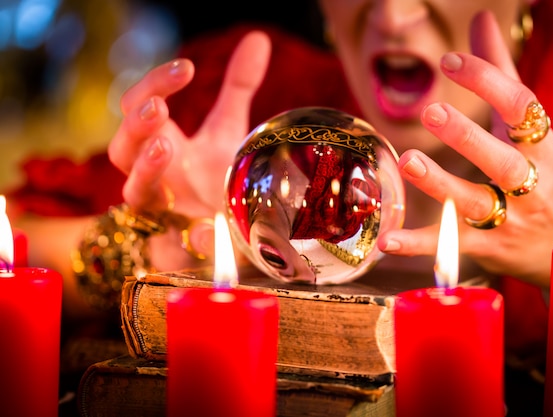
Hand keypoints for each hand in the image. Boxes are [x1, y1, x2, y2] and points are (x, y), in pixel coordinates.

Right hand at [107, 31, 270, 268]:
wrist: (216, 234)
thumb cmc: (212, 177)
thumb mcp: (227, 131)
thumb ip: (237, 88)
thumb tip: (258, 40)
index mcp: (161, 144)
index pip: (139, 107)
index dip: (155, 85)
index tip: (187, 68)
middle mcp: (153, 177)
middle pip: (121, 149)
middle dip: (136, 127)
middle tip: (159, 109)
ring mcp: (163, 214)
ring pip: (133, 192)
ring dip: (145, 170)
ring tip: (167, 147)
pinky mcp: (178, 249)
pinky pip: (173, 243)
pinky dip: (191, 234)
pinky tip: (207, 226)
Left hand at [378, 11, 552, 286]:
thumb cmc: (539, 173)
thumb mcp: (526, 126)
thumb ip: (500, 75)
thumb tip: (481, 21)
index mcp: (542, 146)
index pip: (521, 108)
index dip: (488, 82)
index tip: (450, 62)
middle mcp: (530, 183)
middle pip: (503, 161)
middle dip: (469, 137)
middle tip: (431, 110)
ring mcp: (509, 219)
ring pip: (476, 203)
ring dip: (441, 184)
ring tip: (408, 160)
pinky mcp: (486, 248)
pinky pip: (450, 246)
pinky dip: (418, 245)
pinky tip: (386, 241)